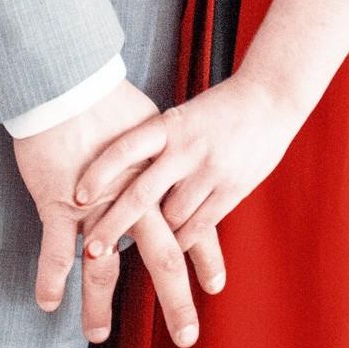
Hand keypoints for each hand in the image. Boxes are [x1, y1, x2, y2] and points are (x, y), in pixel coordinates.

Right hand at [11, 77, 225, 347]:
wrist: (71, 81)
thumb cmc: (109, 100)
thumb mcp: (150, 125)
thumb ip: (164, 152)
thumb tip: (179, 157)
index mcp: (160, 181)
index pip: (193, 226)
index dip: (205, 257)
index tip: (215, 287)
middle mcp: (135, 200)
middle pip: (161, 257)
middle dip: (175, 300)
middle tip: (187, 337)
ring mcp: (97, 205)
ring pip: (103, 265)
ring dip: (100, 304)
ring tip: (98, 336)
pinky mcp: (61, 200)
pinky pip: (55, 248)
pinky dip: (50, 277)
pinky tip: (47, 304)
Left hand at [76, 73, 301, 260]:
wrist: (270, 98)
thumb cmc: (219, 107)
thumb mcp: (182, 116)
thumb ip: (158, 144)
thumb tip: (123, 173)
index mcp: (170, 124)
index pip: (126, 148)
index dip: (100, 172)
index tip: (78, 196)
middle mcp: (187, 148)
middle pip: (142, 194)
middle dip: (114, 224)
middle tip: (90, 248)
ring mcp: (210, 171)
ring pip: (172, 217)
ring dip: (152, 237)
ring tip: (129, 250)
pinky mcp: (232, 189)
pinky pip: (200, 226)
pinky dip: (182, 240)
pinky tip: (171, 247)